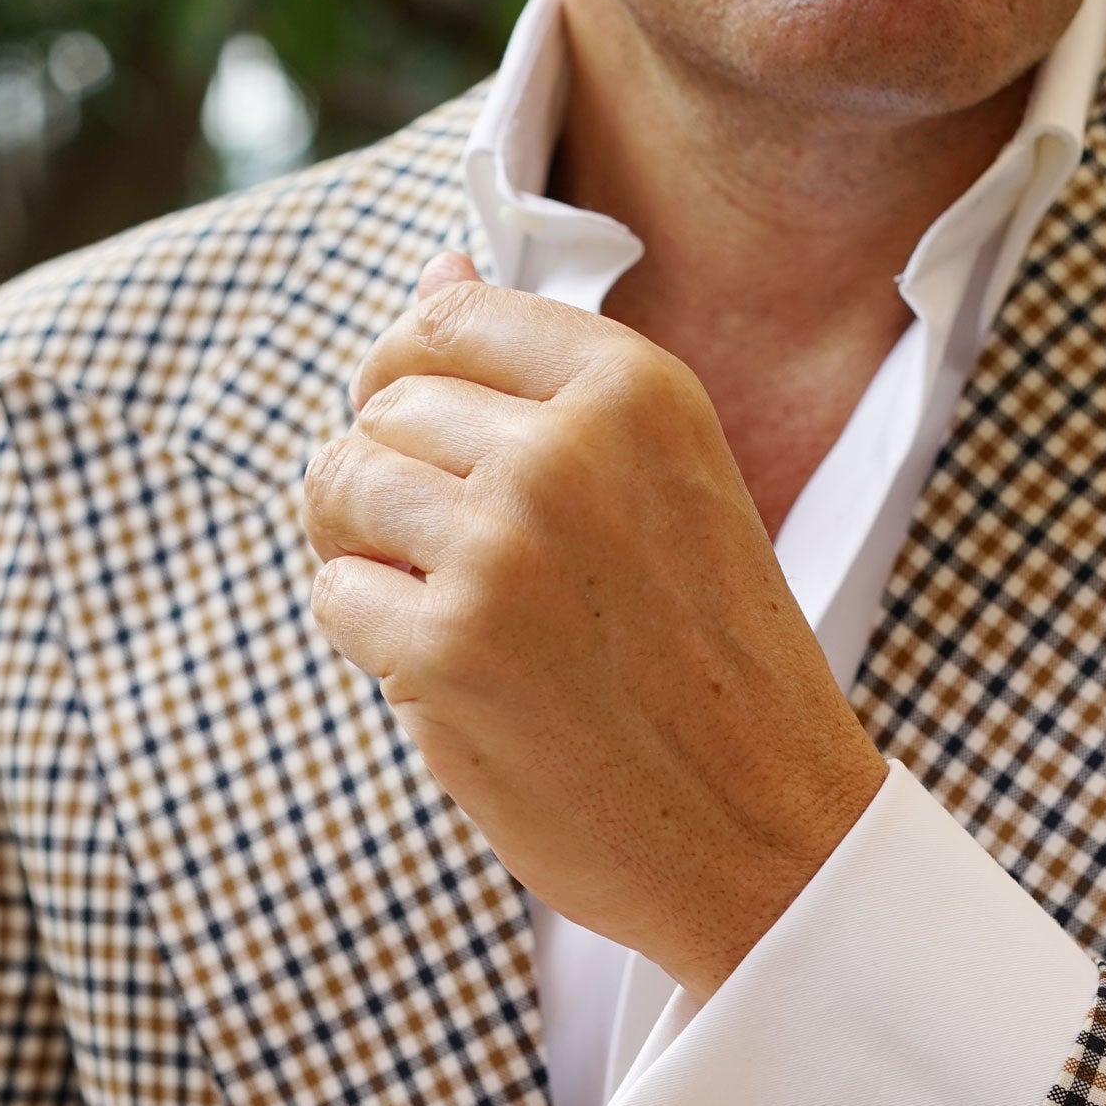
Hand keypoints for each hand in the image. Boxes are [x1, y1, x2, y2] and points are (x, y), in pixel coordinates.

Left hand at [301, 254, 888, 999]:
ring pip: (340, 488)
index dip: (414, 390)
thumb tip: (438, 269)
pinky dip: (371, 640)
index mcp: (633, 389)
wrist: (769, 836)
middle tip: (456, 568)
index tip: (449, 463)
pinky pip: (336, 597)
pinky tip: (452, 678)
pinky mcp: (446, 653)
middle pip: (381, 408)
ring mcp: (499, 552)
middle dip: (390, 482)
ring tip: (443, 613)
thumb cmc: (714, 668)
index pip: (442, 320)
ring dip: (366, 554)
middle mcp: (566, 451)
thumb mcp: (670, 483)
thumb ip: (554, 384)